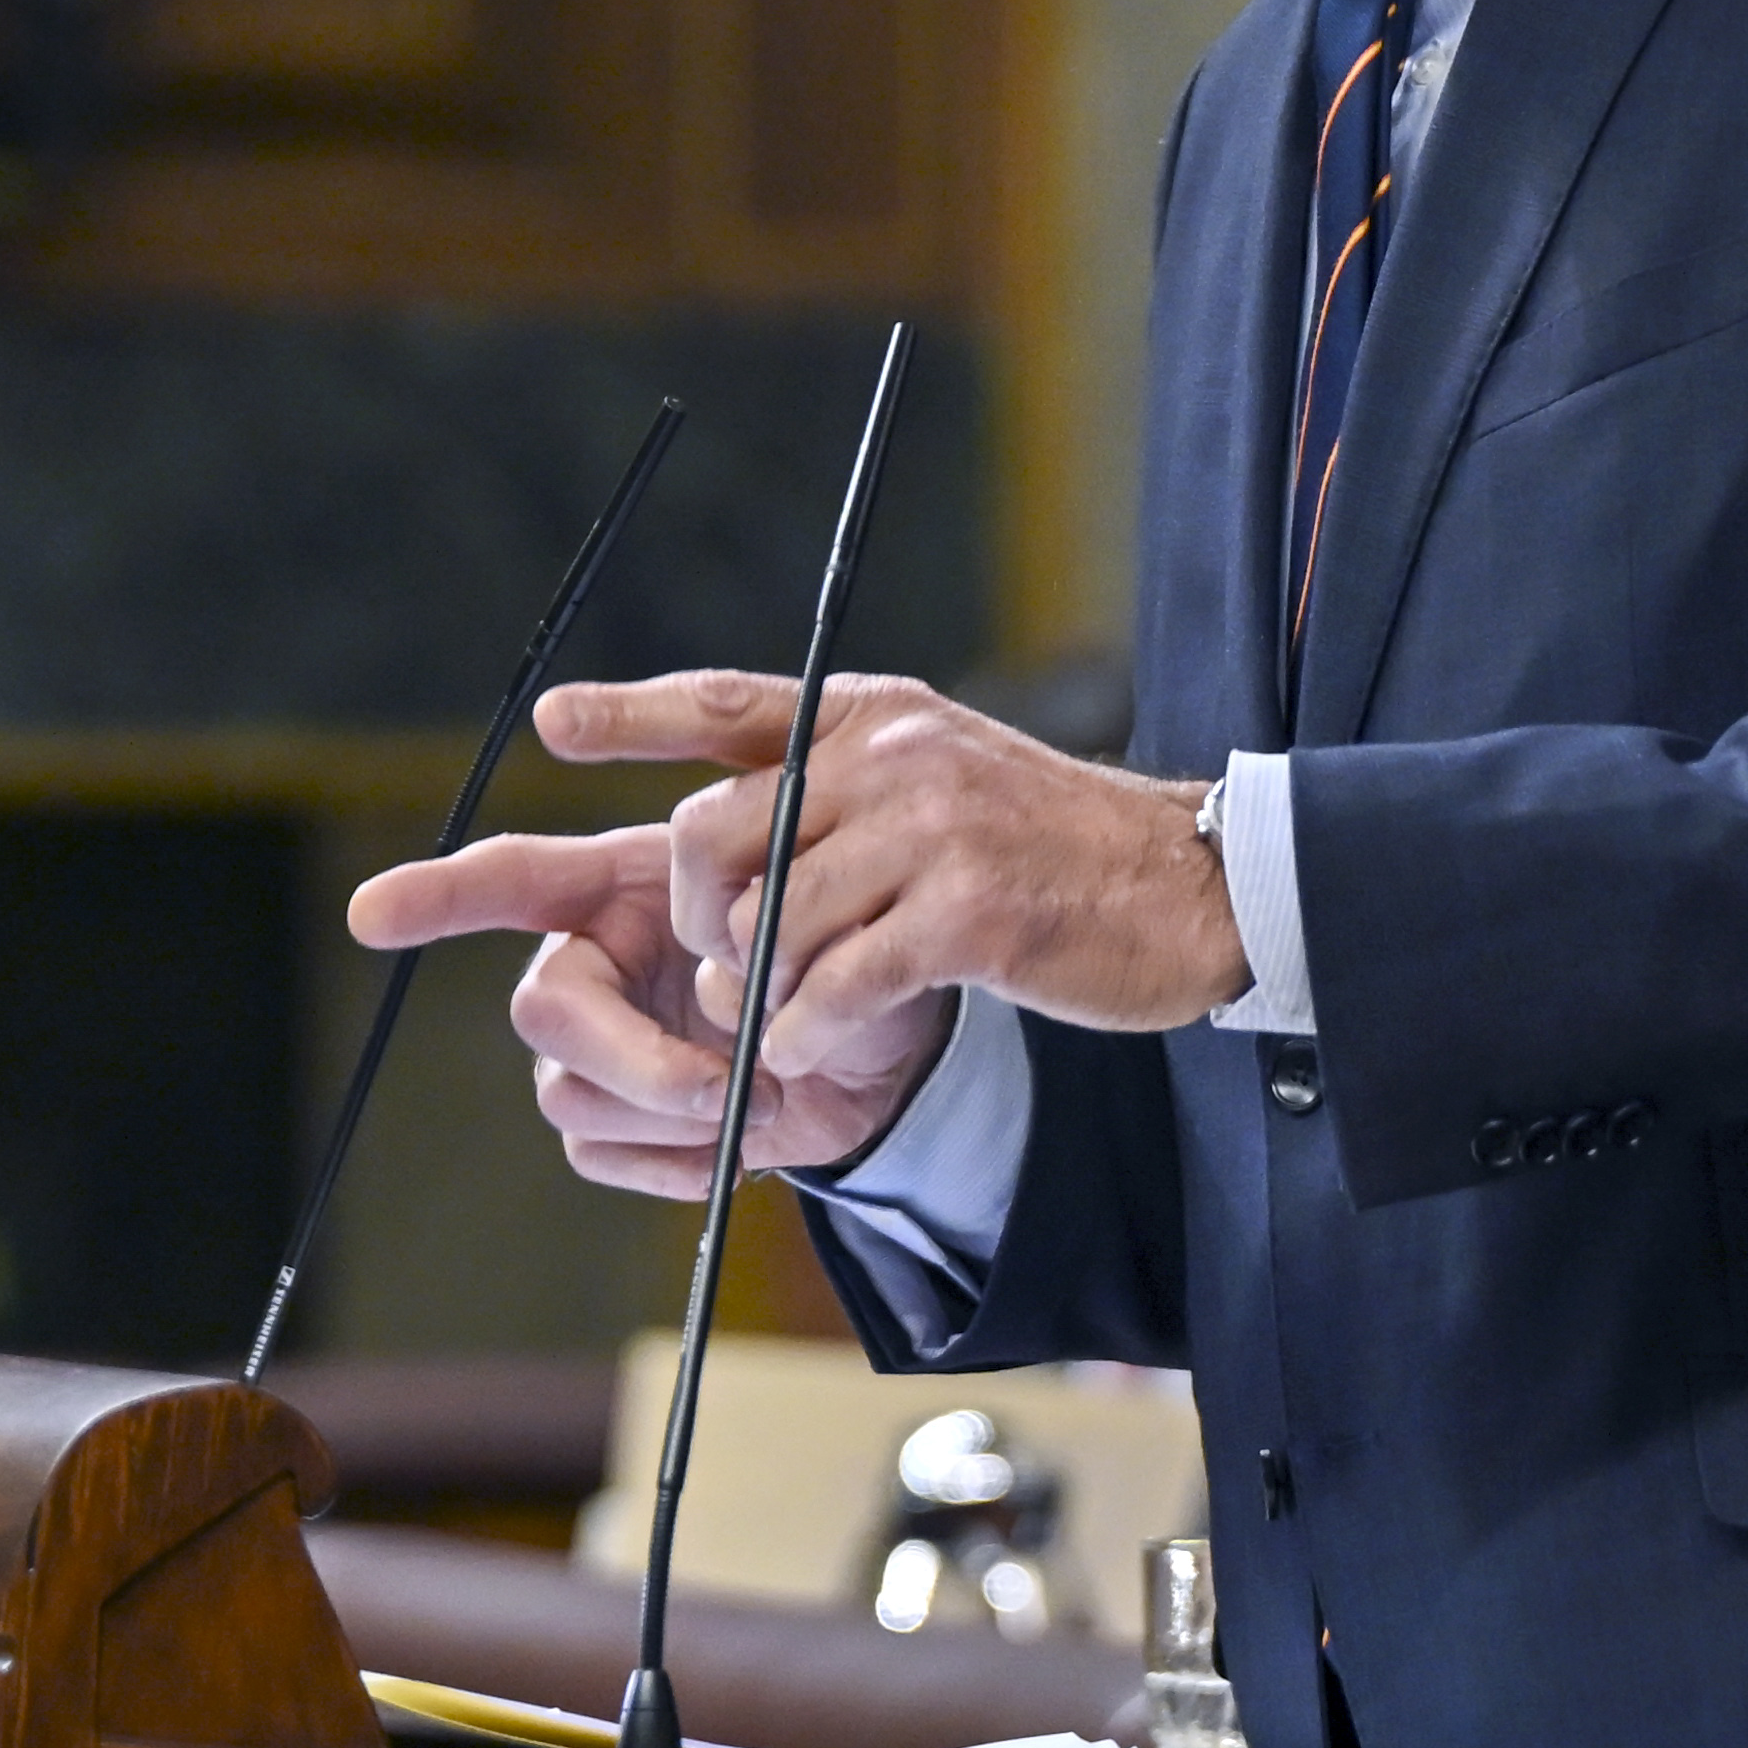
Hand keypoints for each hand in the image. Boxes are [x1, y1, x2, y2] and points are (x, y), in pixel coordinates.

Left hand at [343, 671, 1248, 1199]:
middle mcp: (894, 756)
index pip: (731, 702)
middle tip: (731, 968)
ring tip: (793, 1018)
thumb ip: (847, 797)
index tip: (552, 724)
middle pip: (713, 837)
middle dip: (694, 921)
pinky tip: (821, 1045)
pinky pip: (832, 986)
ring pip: (767, 925)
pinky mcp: (965, 914)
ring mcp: (930, 830)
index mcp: (880, 716)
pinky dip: (807, 1031)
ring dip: (761, 993)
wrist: (1195, 888)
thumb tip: (734, 854)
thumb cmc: (1059, 856)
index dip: (633, 716)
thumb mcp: (949, 784)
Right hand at [345, 823, 940, 1196]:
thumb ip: (764, 924)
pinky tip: (741, 1145)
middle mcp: (592, 961)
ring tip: (766, 1097)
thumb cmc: (846, 946)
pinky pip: (602, 1157)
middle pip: (544, 1010)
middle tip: (727, 1087)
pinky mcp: (616, 1121)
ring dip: (672, 1114)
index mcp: (623, 881)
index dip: (438, 894)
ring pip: (572, 1096)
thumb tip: (714, 989)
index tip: (368, 914)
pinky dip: (676, 1164)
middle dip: (633, 1058)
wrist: (886, 1041)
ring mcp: (597, 1046)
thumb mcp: (821, 905)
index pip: (511, 876)